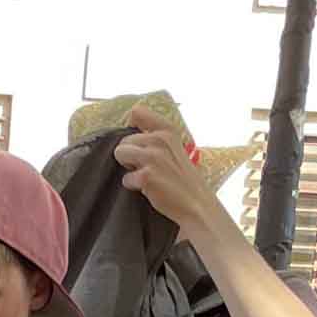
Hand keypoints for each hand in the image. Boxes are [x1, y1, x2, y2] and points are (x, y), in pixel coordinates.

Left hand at [112, 106, 215, 232]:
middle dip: (130, 154)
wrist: (196, 203)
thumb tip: (130, 123)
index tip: (135, 141)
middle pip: (124, 140)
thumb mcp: (174, 147)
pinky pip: (125, 178)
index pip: (137, 112)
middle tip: (147, 167)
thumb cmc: (183, 178)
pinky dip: (133, 185)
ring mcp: (153, 157)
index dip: (129, 127)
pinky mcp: (146, 176)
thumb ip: (155, 135)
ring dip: (129, 167)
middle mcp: (160, 139)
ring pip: (120, 153)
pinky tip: (148, 188)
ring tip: (146, 175)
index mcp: (167, 130)